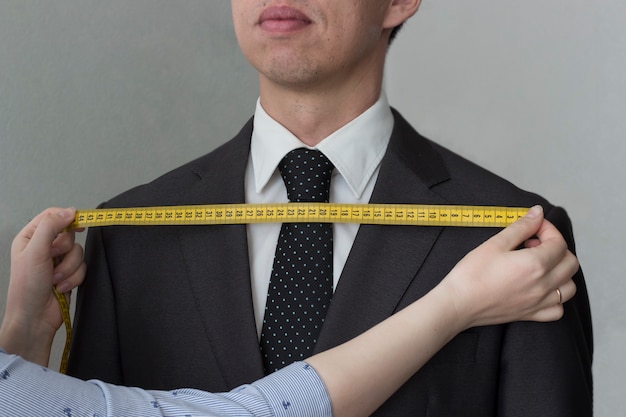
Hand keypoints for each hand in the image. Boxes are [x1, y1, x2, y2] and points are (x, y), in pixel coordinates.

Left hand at [0, 208, 84, 363]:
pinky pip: (83, 267)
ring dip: (69, 268)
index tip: (78, 223)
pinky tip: (61, 287)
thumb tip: (69, 211)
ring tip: (55, 279)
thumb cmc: (26, 288)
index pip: (52, 216)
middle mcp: (44, 247)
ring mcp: (58, 261)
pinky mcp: (69, 273)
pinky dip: (74, 278)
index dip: (66, 217)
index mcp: (30, 238)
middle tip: (52, 261)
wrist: (35, 318)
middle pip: (69, 235)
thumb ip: (51, 227)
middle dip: (65, 251)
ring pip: (78, 252)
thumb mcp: (35, 252)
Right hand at [441, 205, 577, 328]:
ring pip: (569, 287)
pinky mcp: (531, 315)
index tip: (533, 226)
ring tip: (540, 265)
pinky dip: (556, 297)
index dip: (548, 229)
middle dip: (557, 248)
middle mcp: (543, 284)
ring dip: (561, 271)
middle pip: (570, 263)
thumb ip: (521, 227)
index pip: (558, 242)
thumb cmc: (472, 274)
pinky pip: (558, 309)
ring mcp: (539, 302)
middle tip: (534, 243)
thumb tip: (537, 213)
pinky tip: (541, 288)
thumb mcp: (495, 243)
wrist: (459, 303)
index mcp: (535, 264)